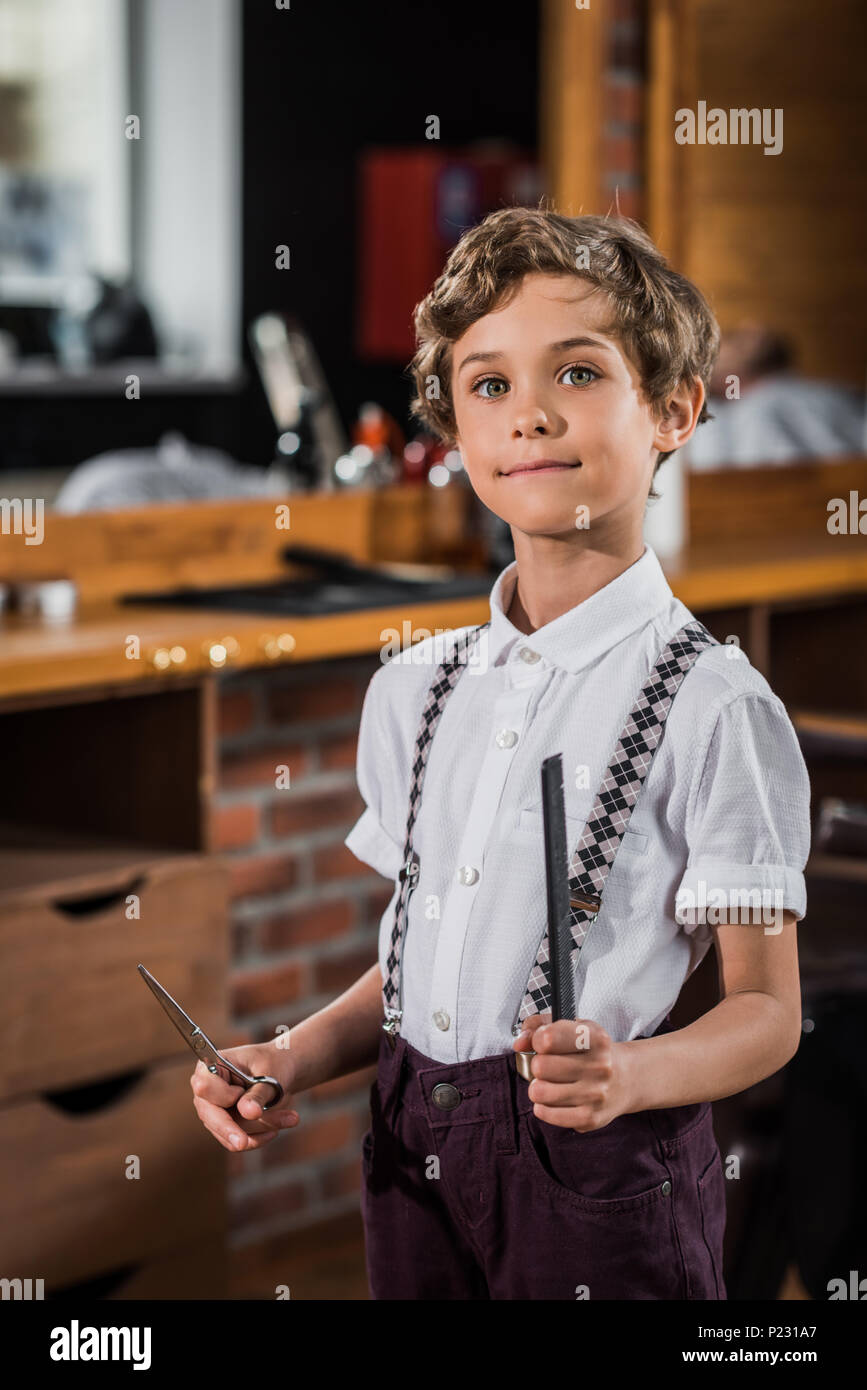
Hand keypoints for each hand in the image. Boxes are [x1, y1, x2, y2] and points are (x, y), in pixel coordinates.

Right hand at [190, 1042, 299, 1151]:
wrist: (280, 1071)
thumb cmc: (273, 1063)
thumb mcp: (270, 1073)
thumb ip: (258, 1093)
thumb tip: (247, 1112)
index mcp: (211, 1066)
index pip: (205, 1087)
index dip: (223, 1095)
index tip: (239, 1093)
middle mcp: (207, 1091)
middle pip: (211, 1116)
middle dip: (236, 1128)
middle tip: (260, 1138)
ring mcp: (213, 1112)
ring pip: (230, 1132)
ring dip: (263, 1127)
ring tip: (292, 1118)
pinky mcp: (225, 1128)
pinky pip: (239, 1142)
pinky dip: (261, 1136)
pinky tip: (280, 1126)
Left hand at [512, 1013, 633, 1131]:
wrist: (627, 1079)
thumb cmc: (591, 1051)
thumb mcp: (573, 1027)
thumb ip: (539, 1025)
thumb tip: (519, 1044)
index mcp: (595, 1038)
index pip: (547, 1038)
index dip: (537, 1040)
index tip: (544, 1043)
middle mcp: (599, 1066)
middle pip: (540, 1066)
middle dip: (538, 1065)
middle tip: (550, 1066)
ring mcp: (596, 1095)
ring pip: (539, 1091)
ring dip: (539, 1086)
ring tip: (551, 1082)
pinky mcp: (590, 1118)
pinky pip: (546, 1113)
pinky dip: (543, 1106)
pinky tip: (555, 1099)